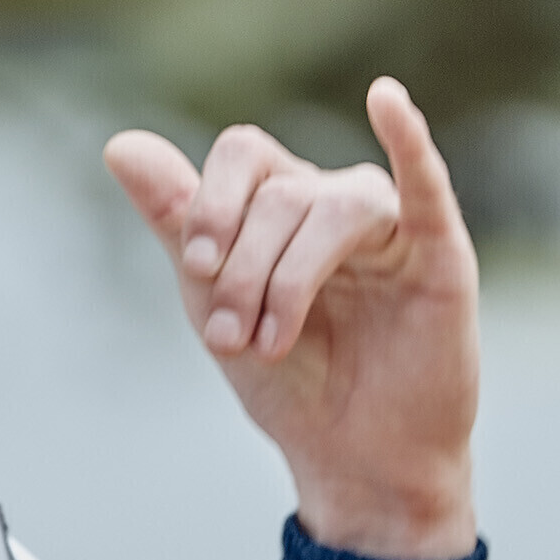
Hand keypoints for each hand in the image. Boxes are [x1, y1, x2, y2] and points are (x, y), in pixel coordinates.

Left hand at [103, 78, 478, 559]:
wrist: (352, 459)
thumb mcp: (215, 302)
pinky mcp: (439, 256)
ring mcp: (391, 226)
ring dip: (287, 279)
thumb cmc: (292, 382)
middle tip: (233, 339)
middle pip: (280, 191)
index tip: (196, 268)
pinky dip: (409, 140)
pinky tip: (386, 100)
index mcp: (285, 204)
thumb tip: (119, 143)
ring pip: (329, 208)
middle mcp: (338, 202)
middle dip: (243, 269)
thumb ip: (177, 220)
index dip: (213, 204)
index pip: (244, 155)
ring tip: (271, 344)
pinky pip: (426, 186)